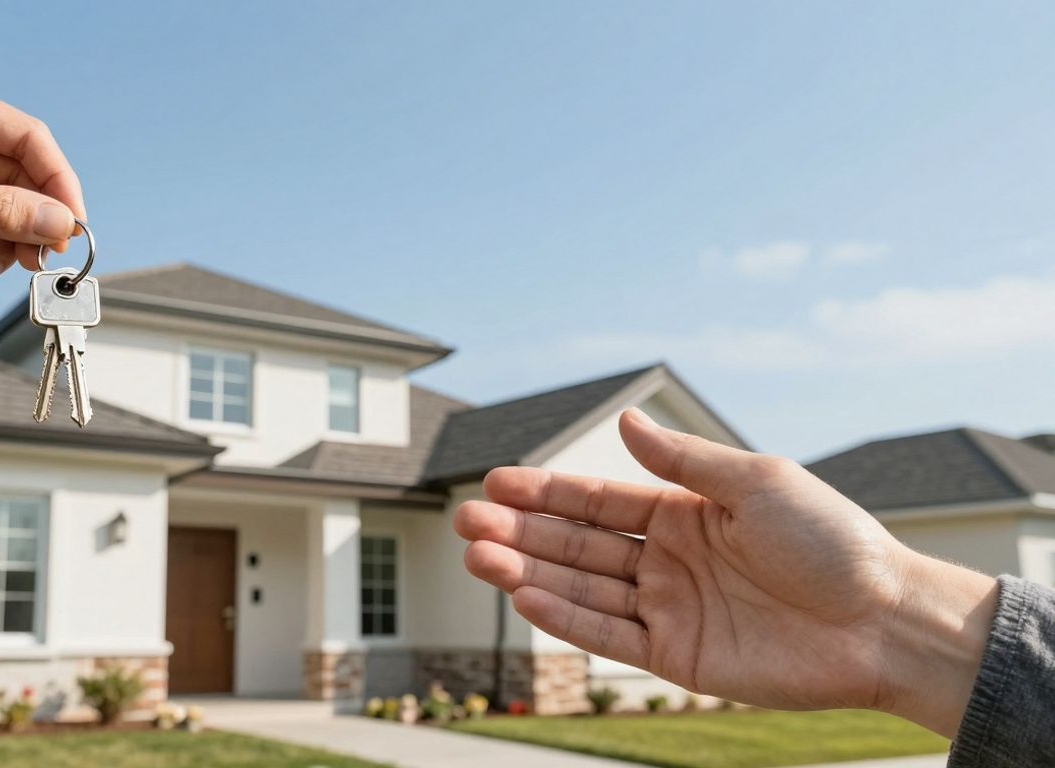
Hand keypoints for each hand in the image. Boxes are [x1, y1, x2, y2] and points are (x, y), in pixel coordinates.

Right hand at [454, 408, 998, 736]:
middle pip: (576, 544)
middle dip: (520, 530)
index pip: (597, 499)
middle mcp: (666, 559)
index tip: (496, 481)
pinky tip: (527, 595)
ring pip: (580, 588)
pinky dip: (565, 618)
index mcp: (684, 512)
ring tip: (479, 556)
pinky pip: (608, 635)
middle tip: (466, 519)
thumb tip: (623, 420)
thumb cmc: (832, 543)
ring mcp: (668, 608)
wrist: (883, 621)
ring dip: (527, 571)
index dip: (546, 489)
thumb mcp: (757, 482)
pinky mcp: (676, 656)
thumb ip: (683, 460)